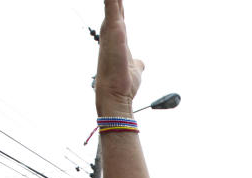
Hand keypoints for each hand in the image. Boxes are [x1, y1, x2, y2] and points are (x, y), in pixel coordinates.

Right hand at [96, 0, 143, 114]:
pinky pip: (112, 6)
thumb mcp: (135, 70)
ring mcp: (111, 30)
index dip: (119, 4)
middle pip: (114, 5)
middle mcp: (111, 32)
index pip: (118, 15)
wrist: (116, 95)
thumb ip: (137, 63)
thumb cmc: (123, 85)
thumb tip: (140, 63)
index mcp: (116, 38)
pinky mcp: (114, 30)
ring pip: (112, 3)